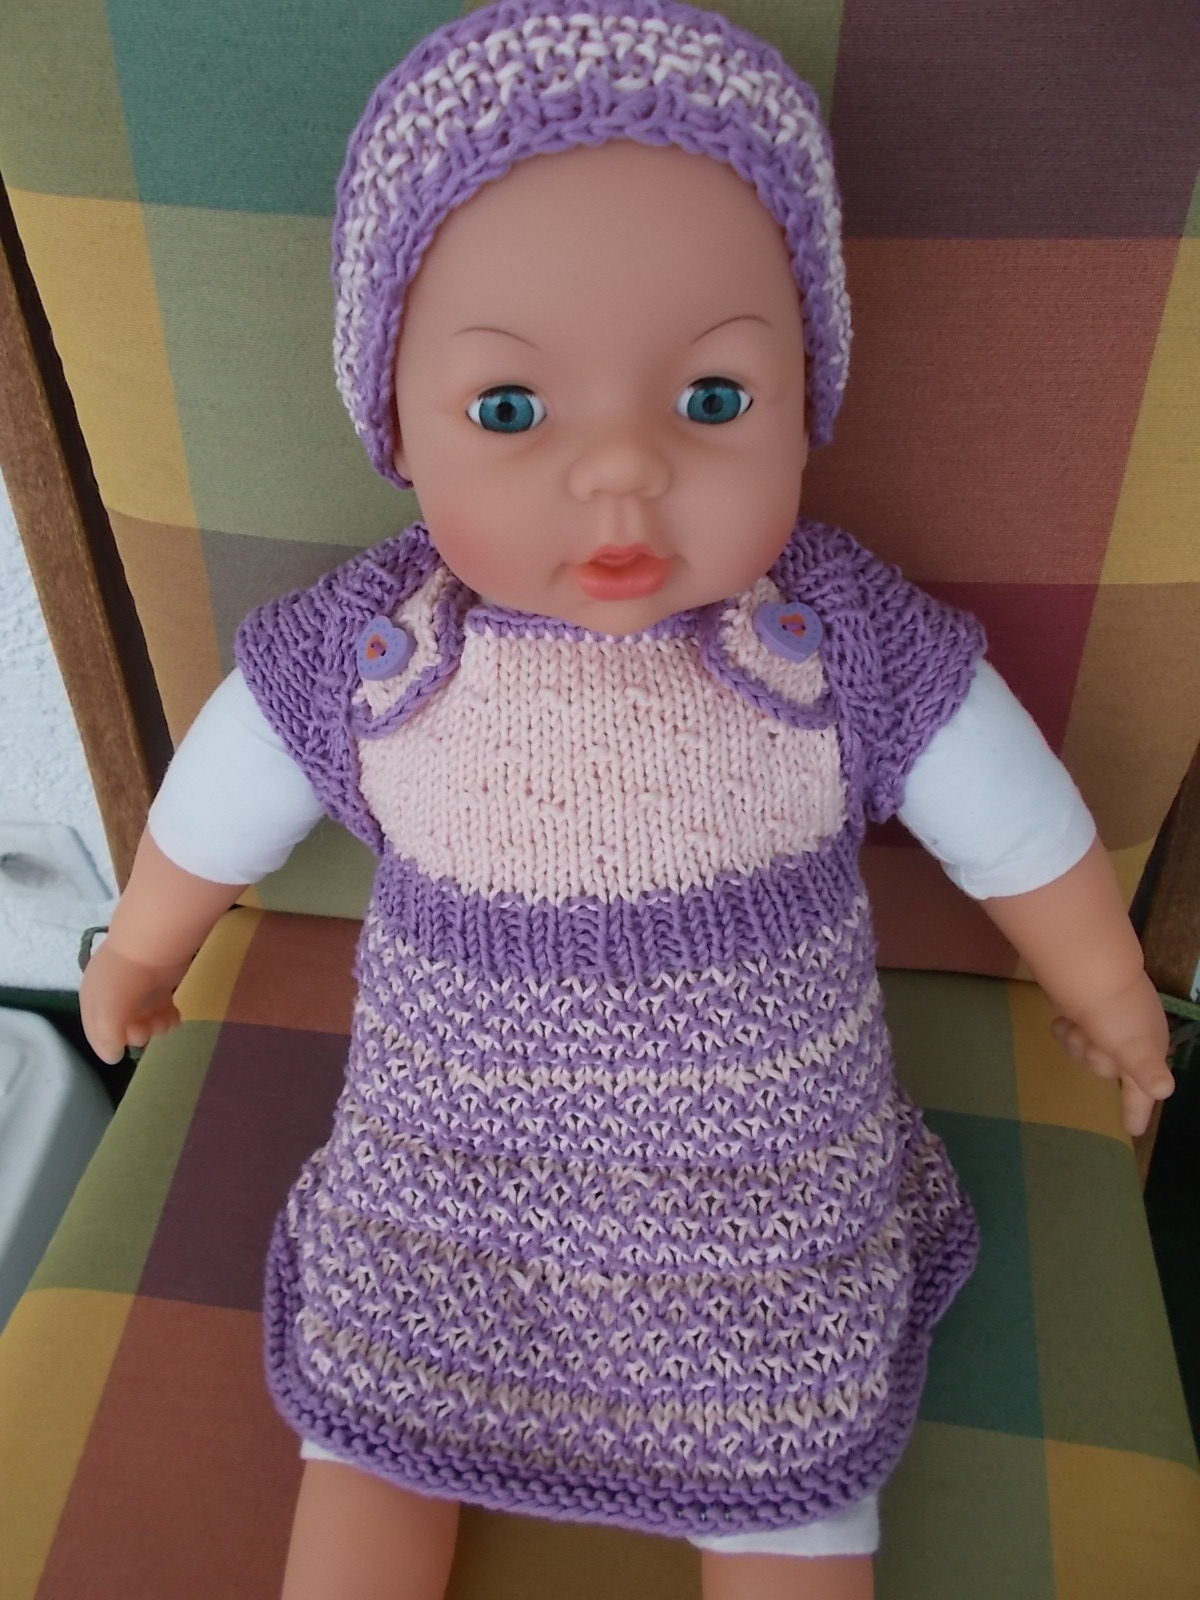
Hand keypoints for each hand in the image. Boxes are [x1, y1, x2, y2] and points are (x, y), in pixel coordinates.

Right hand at [80, 936, 191, 1065]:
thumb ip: (106, 1037)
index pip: (95, 1030)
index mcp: (92, 999)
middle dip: (134, 1034)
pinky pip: (162, 1010)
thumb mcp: (105, 1012)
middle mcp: (113, 995)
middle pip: (123, 1027)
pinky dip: (167, 1017)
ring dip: (154, 1027)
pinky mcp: (161, 984)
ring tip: (162, 1021)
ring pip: (145, 1020)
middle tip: (143, 1032)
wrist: (153, 944)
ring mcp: (138, 989)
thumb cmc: (123, 980)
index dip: (107, 1043)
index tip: (121, 1053)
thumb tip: (113, 1057)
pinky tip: (173, 1016)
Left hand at [1050, 971, 1173, 1136]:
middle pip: (1106, 1070)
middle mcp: (1129, 1040)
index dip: (1137, 1110)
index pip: (1142, 1091)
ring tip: (1078, 1025)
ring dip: (1077, 1042)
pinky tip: (1063, 1019)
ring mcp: (1105, 1022)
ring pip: (1085, 1051)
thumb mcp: (1135, 1046)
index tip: (1132, 1129)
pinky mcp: (1083, 1008)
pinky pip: (1071, 1032)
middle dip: (1094, 1058)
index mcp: (1147, 1052)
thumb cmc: (1116, 1014)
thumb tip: (1164, 1089)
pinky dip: (1065, 1029)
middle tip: (1094, 1040)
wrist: (1088, 967)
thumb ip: (1147, 1070)